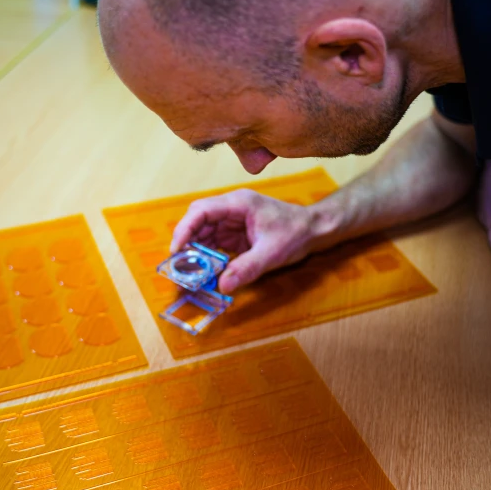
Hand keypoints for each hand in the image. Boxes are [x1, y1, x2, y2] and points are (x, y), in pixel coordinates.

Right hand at [170, 189, 316, 292]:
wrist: (314, 230)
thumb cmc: (296, 233)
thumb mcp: (272, 253)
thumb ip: (247, 268)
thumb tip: (222, 286)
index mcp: (238, 204)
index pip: (201, 211)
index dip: (185, 229)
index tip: (176, 250)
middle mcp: (231, 209)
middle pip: (197, 222)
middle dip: (186, 243)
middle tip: (179, 267)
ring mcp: (232, 222)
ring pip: (203, 234)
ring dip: (195, 253)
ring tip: (189, 273)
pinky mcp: (235, 234)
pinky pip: (214, 244)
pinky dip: (207, 258)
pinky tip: (205, 273)